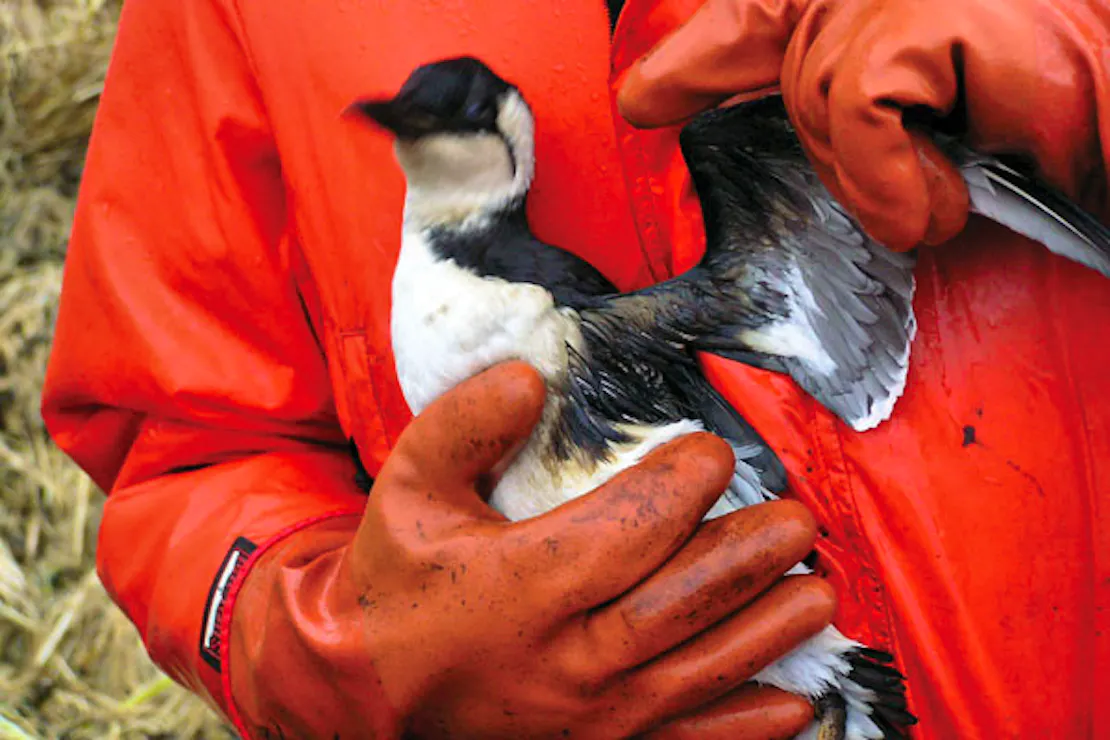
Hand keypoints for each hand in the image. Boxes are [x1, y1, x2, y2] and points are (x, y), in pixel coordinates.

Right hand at [228, 361, 832, 738]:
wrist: (367, 686)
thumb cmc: (398, 574)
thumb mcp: (407, 485)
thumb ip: (463, 424)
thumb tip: (530, 378)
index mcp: (514, 586)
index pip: (620, 534)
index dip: (678, 490)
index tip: (713, 454)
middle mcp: (558, 658)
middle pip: (673, 606)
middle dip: (744, 560)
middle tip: (796, 521)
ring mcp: (583, 717)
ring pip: (693, 673)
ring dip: (764, 634)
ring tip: (817, 592)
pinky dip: (743, 727)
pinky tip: (796, 702)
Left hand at [617, 0, 1109, 249]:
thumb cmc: (1042, 114)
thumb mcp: (916, 115)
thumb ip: (833, 114)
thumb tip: (697, 116)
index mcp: (867, 0)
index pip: (756, 20)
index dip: (697, 60)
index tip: (647, 101)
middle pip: (792, 75)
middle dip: (838, 155)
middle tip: (917, 180)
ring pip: (820, 100)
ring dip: (880, 176)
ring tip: (945, 187)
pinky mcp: (916, 18)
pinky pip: (857, 111)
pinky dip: (891, 178)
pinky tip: (936, 199)